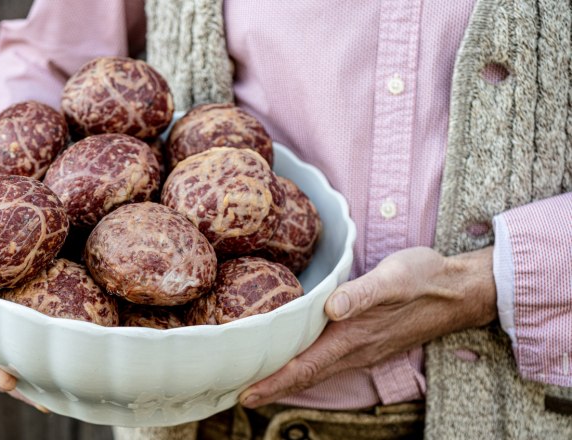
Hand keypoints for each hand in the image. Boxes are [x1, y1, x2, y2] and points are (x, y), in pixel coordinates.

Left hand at [239, 246, 496, 407]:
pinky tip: (295, 362)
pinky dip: (305, 368)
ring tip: (257, 383)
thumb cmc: (423, 278)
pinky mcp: (367, 341)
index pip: (306, 367)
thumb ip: (361, 293)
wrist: (457, 289)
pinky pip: (328, 363)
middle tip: (239, 395)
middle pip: (306, 377)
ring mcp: (362, 349)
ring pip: (316, 372)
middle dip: (272, 388)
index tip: (246, 395)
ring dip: (286, 381)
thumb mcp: (393, 277)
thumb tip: (331, 308)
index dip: (275, 382)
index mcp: (353, 336)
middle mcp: (355, 349)